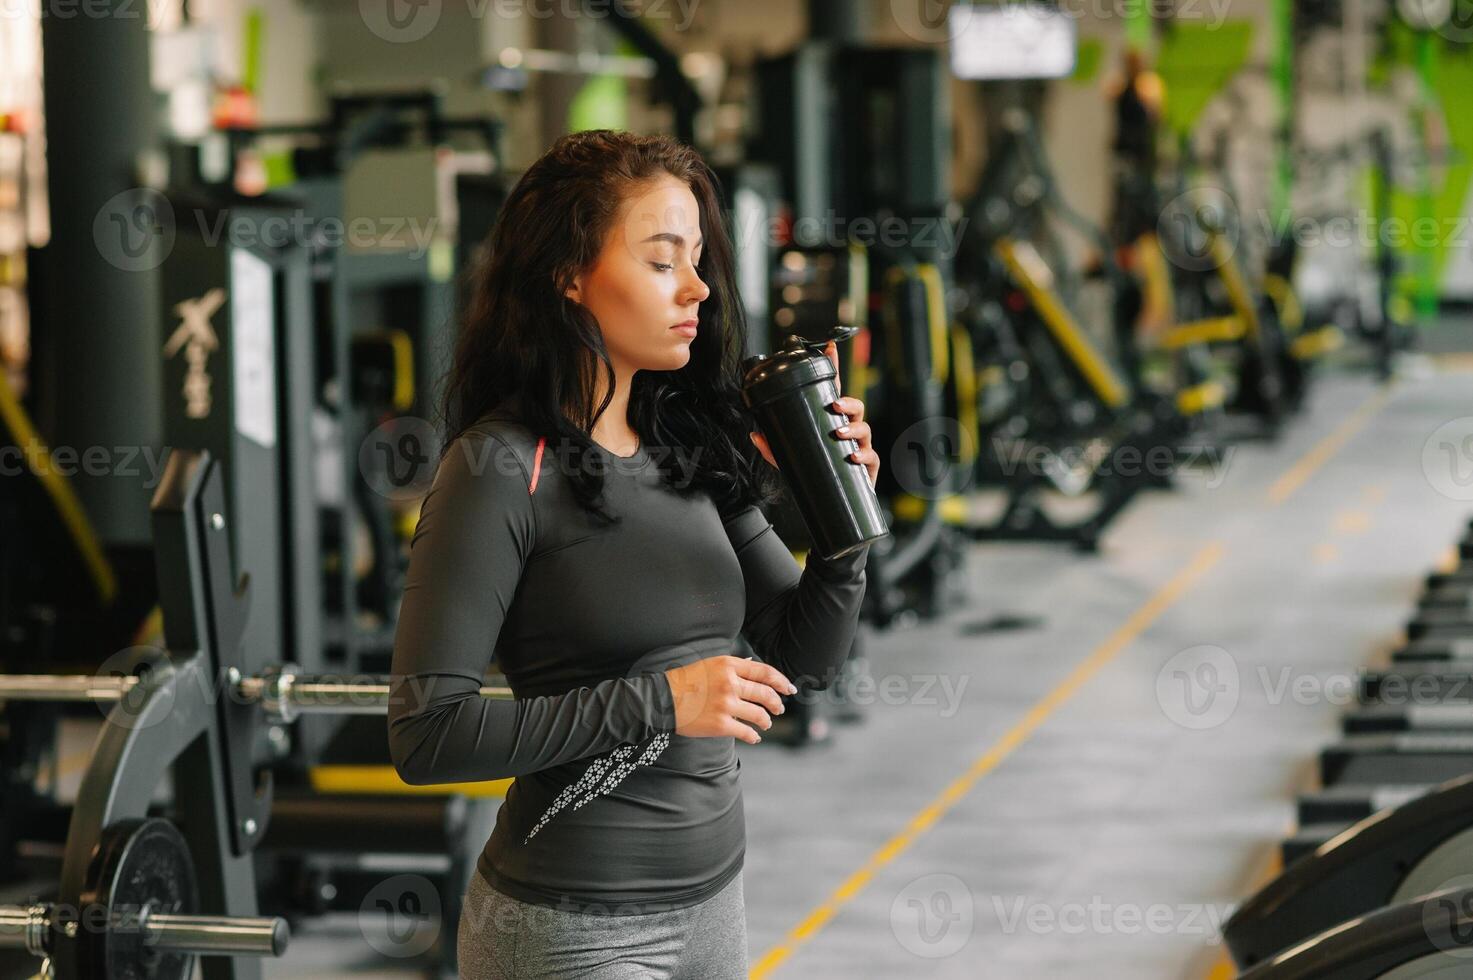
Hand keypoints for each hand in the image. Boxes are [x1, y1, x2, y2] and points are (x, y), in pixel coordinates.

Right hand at [663, 655, 795, 744]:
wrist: (662, 699)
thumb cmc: (684, 681)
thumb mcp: (710, 664)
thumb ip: (732, 667)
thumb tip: (753, 667)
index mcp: (728, 665)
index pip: (764, 672)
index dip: (781, 681)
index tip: (789, 688)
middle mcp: (730, 683)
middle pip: (766, 694)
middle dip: (776, 704)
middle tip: (779, 709)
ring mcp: (726, 704)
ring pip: (760, 714)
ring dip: (767, 721)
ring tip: (766, 723)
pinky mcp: (721, 724)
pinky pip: (747, 732)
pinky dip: (754, 736)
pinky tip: (755, 737)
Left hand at [750, 340, 879, 489]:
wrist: (830, 506)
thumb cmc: (814, 475)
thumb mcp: (787, 460)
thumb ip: (772, 448)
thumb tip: (755, 435)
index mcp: (830, 422)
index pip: (832, 390)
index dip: (833, 368)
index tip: (830, 348)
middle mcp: (848, 431)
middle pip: (855, 406)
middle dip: (848, 402)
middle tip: (835, 405)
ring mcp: (860, 447)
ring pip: (865, 428)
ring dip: (853, 427)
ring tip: (839, 432)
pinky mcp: (868, 467)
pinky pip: (871, 457)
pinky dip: (863, 455)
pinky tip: (853, 457)